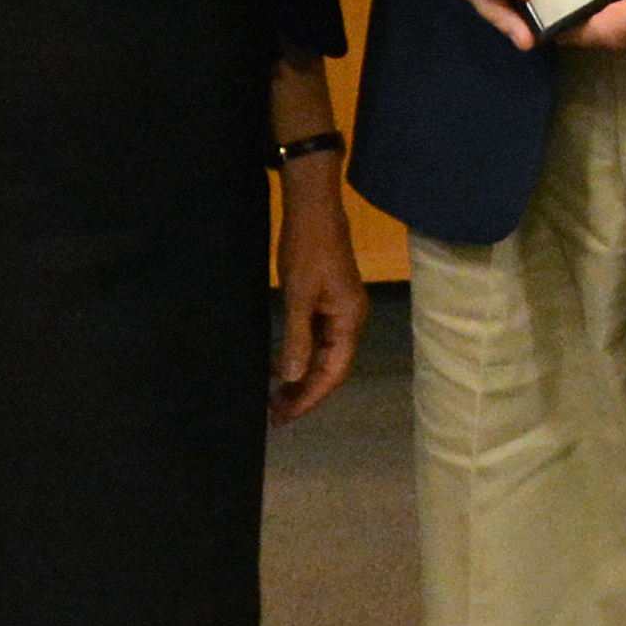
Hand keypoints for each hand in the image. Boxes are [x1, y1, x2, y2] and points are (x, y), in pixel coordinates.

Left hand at [266, 162, 364, 420]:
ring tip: (276, 398)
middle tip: (275, 414)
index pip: (334, 373)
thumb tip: (291, 378)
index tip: (285, 416)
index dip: (310, 397)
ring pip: (324, 356)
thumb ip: (297, 339)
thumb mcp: (298, 296)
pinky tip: (281, 366)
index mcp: (349, 322)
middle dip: (305, 392)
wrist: (313, 209)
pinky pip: (317, 340)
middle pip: (331, 368)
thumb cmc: (306, 250)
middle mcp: (350, 321)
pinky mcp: (328, 302)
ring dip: (302, 377)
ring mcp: (340, 312)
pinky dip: (301, 356)